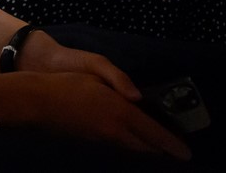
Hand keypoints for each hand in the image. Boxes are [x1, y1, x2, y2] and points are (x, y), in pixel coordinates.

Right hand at [8, 41, 190, 159]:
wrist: (38, 101)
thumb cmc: (68, 82)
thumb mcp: (96, 71)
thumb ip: (121, 83)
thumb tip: (139, 99)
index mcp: (119, 113)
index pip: (153, 133)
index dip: (172, 144)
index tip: (187, 153)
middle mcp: (114, 132)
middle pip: (145, 146)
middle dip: (162, 148)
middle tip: (176, 148)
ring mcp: (102, 139)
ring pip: (132, 147)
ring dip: (147, 147)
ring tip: (159, 143)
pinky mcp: (91, 140)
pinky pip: (119, 145)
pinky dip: (132, 143)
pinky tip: (131, 136)